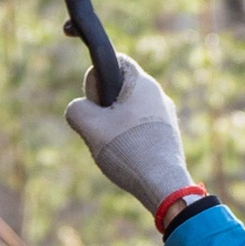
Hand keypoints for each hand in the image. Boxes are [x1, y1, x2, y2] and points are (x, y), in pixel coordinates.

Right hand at [63, 55, 190, 213]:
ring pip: (128, 112)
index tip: (97, 104)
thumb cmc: (128, 150)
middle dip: (104, 108)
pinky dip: (130, 139)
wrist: (163, 185)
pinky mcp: (168, 135)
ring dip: (115, 126)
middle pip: (119, 90)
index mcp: (142, 82)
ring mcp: (166, 115)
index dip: (96, 80)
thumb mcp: (90, 126)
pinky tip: (129, 157)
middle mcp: (158, 94)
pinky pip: (140, 128)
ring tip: (117, 149)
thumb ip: (76, 109)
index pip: (114, 61)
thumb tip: (80, 109)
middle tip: (103, 130)